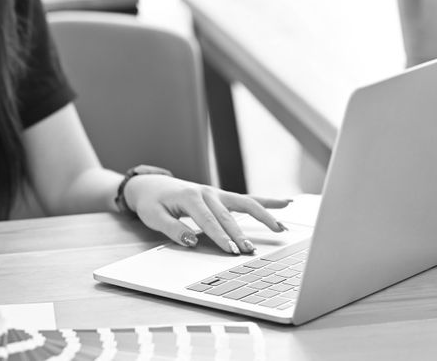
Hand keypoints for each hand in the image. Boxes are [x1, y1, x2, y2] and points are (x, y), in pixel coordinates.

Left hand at [123, 175, 289, 254]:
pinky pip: (246, 199)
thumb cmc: (153, 202)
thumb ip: (172, 229)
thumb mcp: (154, 216)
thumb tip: (191, 241)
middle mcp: (206, 192)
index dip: (220, 237)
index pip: (207, 221)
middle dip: (239, 234)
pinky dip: (266, 201)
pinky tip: (285, 204)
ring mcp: (216, 193)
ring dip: (263, 215)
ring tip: (280, 228)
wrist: (152, 185)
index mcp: (189, 197)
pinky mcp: (222, 196)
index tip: (231, 250)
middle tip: (250, 250)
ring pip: (244, 203)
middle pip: (227, 216)